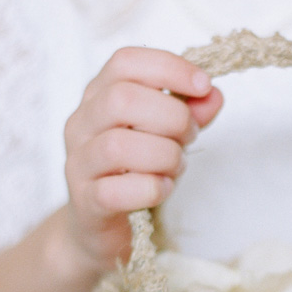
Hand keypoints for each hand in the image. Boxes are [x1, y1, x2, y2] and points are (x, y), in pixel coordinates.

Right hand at [62, 47, 222, 272]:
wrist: (99, 228)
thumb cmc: (133, 174)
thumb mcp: (165, 136)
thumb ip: (188, 113)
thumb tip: (213, 95)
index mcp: (98, 97)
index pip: (125, 62)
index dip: (169, 68)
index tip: (203, 86)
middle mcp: (81, 125)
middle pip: (121, 99)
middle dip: (171, 117)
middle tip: (189, 138)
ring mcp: (79, 164)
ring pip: (119, 146)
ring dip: (163, 156)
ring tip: (175, 167)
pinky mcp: (86, 203)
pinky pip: (116, 191)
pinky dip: (151, 188)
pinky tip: (164, 188)